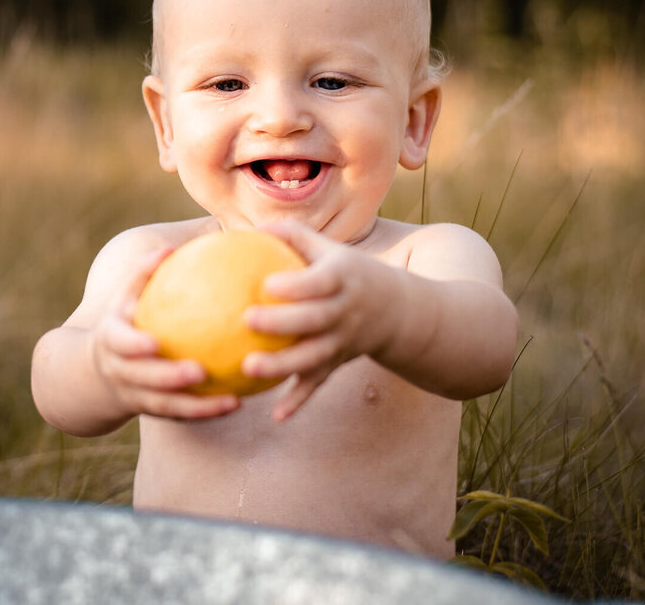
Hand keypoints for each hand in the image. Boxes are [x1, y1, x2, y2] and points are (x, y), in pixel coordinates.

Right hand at [89, 246, 240, 420]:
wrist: (97, 375)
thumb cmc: (123, 323)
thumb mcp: (123, 299)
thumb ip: (143, 274)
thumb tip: (171, 248)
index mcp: (112, 342)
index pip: (120, 344)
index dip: (134, 346)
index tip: (154, 343)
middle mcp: (122, 372)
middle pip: (144, 379)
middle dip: (169, 378)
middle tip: (199, 372)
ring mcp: (136, 396)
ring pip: (166, 406)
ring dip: (198, 407)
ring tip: (233, 400)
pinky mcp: (154, 412)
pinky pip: (180, 414)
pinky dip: (206, 412)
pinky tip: (235, 403)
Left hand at [241, 221, 401, 421]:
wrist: (398, 310)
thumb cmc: (350, 272)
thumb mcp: (331, 249)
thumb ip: (293, 237)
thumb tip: (251, 226)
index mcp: (342, 279)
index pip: (320, 282)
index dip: (297, 284)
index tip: (267, 283)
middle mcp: (345, 311)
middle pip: (315, 320)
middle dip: (282, 322)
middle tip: (247, 320)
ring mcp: (344, 341)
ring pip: (313, 357)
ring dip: (283, 366)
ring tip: (247, 368)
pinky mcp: (339, 362)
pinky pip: (318, 383)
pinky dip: (299, 401)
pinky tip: (275, 416)